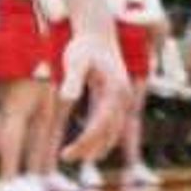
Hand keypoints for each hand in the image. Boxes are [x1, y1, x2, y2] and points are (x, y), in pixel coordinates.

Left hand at [57, 30, 135, 159]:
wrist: (98, 33)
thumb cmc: (84, 46)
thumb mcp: (75, 60)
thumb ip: (72, 79)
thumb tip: (67, 98)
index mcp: (114, 90)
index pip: (101, 125)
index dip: (85, 142)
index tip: (67, 154)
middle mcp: (123, 97)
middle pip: (109, 133)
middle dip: (89, 148)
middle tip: (66, 157)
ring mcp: (123, 99)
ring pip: (113, 132)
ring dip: (96, 146)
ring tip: (74, 155)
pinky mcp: (118, 100)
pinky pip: (111, 124)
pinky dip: (100, 136)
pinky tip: (84, 144)